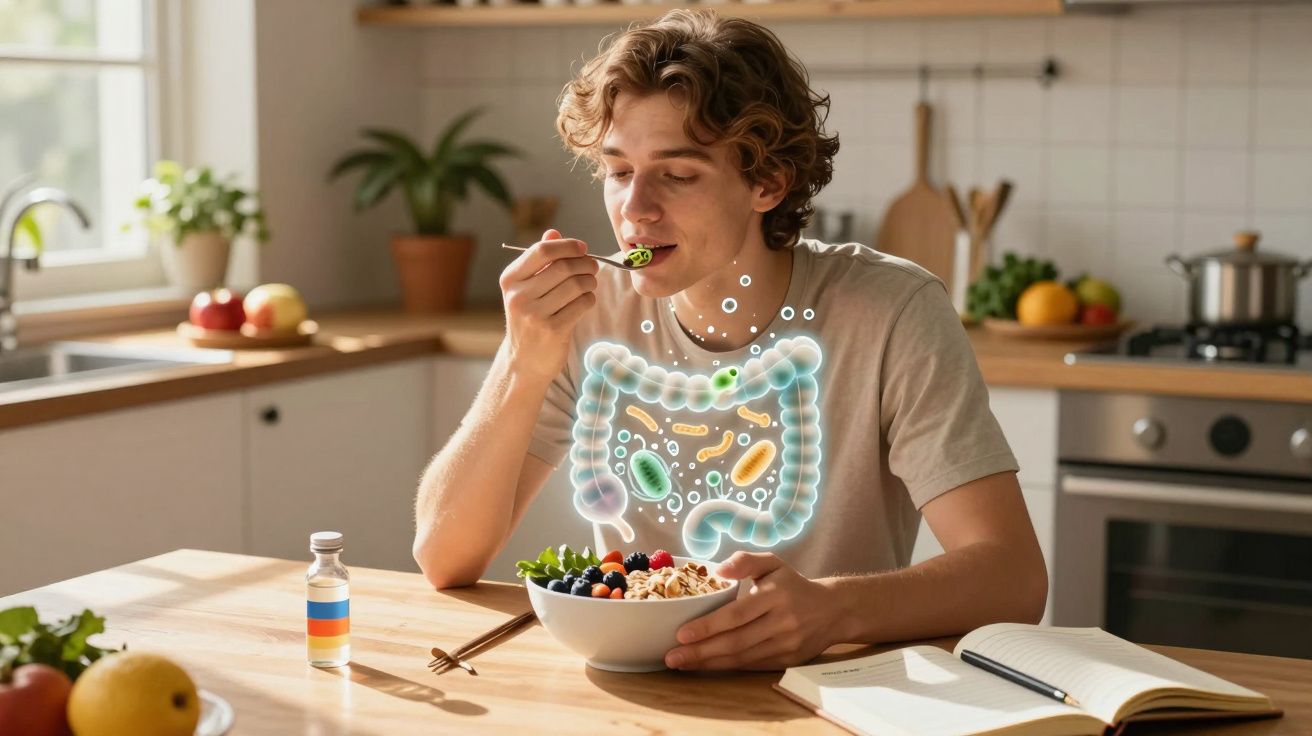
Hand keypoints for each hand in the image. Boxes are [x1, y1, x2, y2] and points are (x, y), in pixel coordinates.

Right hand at [498, 228, 599, 384]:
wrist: (524, 361)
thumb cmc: (530, 318)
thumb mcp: (527, 288)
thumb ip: (539, 261)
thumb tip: (553, 232)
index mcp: (510, 280)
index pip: (542, 251)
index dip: (567, 246)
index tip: (582, 248)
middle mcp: (518, 296)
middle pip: (563, 267)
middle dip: (585, 263)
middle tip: (592, 267)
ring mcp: (535, 315)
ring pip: (576, 285)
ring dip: (590, 282)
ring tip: (589, 284)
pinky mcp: (552, 330)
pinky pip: (582, 304)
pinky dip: (589, 299)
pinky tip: (586, 301)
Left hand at [665, 552, 840, 670]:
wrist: (833, 611)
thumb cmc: (793, 584)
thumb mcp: (773, 563)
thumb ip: (745, 560)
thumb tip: (719, 570)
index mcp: (775, 595)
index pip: (737, 614)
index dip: (708, 626)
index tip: (681, 633)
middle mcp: (782, 622)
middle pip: (736, 641)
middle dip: (701, 651)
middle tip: (672, 656)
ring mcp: (786, 645)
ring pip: (742, 658)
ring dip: (709, 663)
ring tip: (681, 663)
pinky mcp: (787, 661)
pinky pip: (752, 666)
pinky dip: (726, 668)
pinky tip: (705, 666)